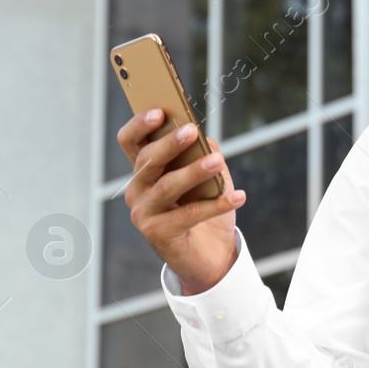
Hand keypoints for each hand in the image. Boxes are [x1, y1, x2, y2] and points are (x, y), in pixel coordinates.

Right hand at [116, 109, 245, 294]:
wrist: (210, 255)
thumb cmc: (205, 208)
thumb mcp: (207, 176)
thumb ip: (203, 154)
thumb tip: (206, 141)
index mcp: (144, 170)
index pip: (130, 141)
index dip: (139, 124)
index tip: (160, 112)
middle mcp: (137, 190)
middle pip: (147, 161)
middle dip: (170, 144)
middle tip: (192, 131)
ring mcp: (143, 213)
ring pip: (167, 186)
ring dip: (194, 172)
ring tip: (217, 161)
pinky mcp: (156, 234)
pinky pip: (188, 215)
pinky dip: (215, 205)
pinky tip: (238, 197)